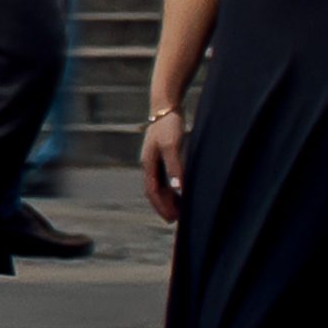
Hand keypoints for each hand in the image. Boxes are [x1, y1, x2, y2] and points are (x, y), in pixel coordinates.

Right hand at [138, 108, 184, 226]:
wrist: (166, 106)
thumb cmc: (169, 125)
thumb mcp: (172, 146)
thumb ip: (175, 167)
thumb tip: (178, 188)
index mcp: (148, 164)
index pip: (152, 191)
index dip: (161, 206)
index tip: (171, 219)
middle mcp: (148, 164)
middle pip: (153, 191)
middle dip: (162, 206)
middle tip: (174, 220)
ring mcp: (153, 159)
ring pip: (158, 185)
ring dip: (166, 198)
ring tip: (178, 209)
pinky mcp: (161, 154)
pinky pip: (163, 177)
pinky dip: (169, 187)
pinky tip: (179, 190)